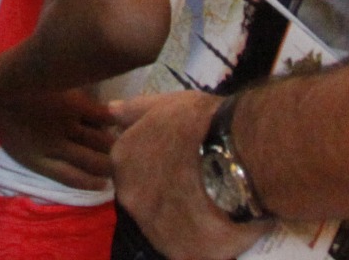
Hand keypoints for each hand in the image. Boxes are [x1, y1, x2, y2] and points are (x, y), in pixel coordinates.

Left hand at [0, 79, 121, 188]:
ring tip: (121, 146)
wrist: (10, 80)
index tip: (100, 184)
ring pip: (100, 143)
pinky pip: (100, 116)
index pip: (69, 177)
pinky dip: (110, 119)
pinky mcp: (76, 104)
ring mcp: (69, 126)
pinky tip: (118, 119)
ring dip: (111, 145)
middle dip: (107, 167)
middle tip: (116, 167)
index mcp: (35, 155)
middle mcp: (57, 146)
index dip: (87, 183)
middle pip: (92, 163)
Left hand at [109, 92, 260, 259]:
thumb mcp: (166, 104)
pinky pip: (187, 250)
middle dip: (165, 196)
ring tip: (212, 208)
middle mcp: (129, 197)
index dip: (158, 168)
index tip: (180, 164)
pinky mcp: (179, 253)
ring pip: (164, 228)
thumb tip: (109, 112)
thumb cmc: (203, 124)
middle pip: (144, 200)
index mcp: (122, 160)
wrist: (239, 158)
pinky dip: (200, 242)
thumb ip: (135, 111)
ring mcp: (152, 228)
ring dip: (181, 221)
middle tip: (196, 187)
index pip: (132, 169)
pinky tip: (220, 227)